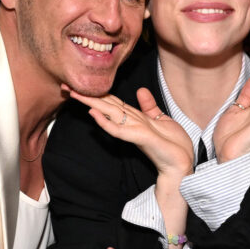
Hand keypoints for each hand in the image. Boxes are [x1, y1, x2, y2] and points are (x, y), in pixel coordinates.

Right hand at [66, 86, 193, 178]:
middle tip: (67, 86)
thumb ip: (149, 106)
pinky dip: (105, 122)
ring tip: (74, 93)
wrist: (182, 164)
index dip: (98, 92)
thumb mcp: (162, 120)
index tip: (82, 84)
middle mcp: (131, 123)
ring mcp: (133, 131)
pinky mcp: (139, 138)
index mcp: (135, 118)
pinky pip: (118, 130)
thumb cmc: (173, 145)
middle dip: (87, 95)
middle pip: (106, 105)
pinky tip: (93, 113)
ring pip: (108, 114)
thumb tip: (140, 89)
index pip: (112, 102)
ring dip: (91, 103)